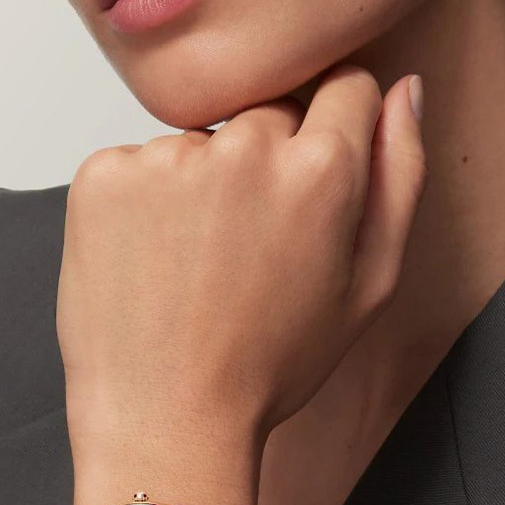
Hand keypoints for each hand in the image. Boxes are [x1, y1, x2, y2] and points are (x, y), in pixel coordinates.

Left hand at [57, 64, 426, 465]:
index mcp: (321, 168)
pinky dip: (139, 202)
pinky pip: (134, 165)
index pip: (342, 87)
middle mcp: (242, 146)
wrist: (164, 418)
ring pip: (195, 143)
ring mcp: (164, 158)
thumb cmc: (266, 365)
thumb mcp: (368, 285)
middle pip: (264, 114)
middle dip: (261, 164)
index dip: (329, 132)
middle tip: (240, 248)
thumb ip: (399, 175)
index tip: (302, 182)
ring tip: (188, 266)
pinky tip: (146, 262)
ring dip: (195, 185)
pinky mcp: (101, 176)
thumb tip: (403, 89)